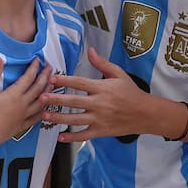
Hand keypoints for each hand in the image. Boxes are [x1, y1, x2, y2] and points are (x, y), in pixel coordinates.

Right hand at [0, 57, 49, 155]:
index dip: (34, 67)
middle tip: (50, 68)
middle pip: (38, 88)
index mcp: (14, 95)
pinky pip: (36, 118)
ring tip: (51, 85)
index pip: (28, 78)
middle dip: (45, 77)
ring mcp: (23, 117)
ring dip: (47, 92)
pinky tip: (44, 110)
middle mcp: (22, 105)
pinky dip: (42, 112)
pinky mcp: (21, 126)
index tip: (38, 60)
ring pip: (41, 103)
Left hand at [40, 48, 157, 141]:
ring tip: (45, 116)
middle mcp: (99, 104)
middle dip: (57, 100)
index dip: (65, 80)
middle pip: (74, 102)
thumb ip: (102, 63)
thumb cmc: (131, 92)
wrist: (146, 114)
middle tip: (42, 98)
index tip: (51, 78)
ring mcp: (99, 119)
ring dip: (59, 118)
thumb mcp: (119, 74)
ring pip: (75, 119)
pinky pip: (84, 135)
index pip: (80, 83)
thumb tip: (90, 50)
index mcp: (102, 88)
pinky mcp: (101, 131)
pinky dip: (72, 137)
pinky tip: (60, 136)